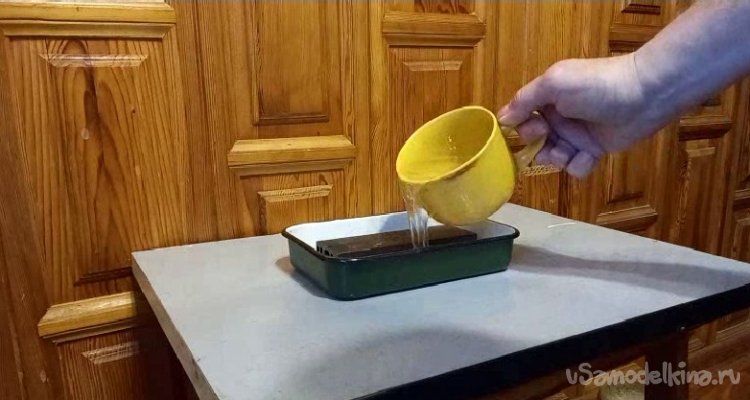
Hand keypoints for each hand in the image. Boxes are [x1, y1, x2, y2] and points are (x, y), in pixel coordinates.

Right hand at [498, 53, 667, 177]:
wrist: (644, 95)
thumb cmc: (596, 85)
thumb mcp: (554, 83)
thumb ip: (525, 100)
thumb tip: (501, 119)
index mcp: (546, 98)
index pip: (520, 119)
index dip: (520, 129)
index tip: (531, 130)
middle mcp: (558, 118)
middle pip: (534, 143)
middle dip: (539, 147)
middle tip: (551, 139)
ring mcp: (576, 135)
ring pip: (553, 158)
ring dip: (559, 158)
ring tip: (573, 151)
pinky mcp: (594, 151)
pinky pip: (576, 168)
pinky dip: (580, 165)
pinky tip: (591, 155)